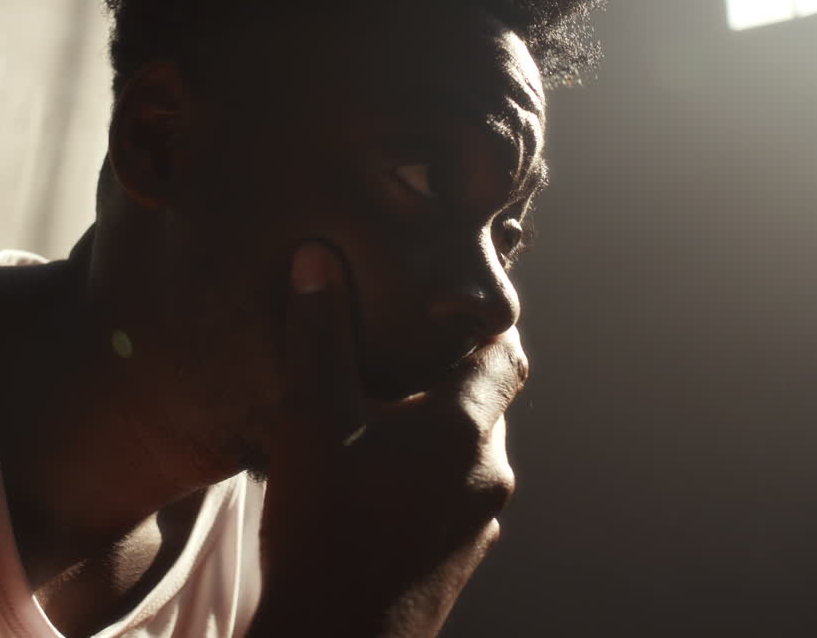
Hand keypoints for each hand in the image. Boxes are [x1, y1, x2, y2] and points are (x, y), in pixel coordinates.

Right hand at [249, 241, 525, 636]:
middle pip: (487, 402)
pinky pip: (455, 495)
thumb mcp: (310, 420)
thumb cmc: (322, 527)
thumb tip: (318, 258)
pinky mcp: (463, 558)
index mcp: (464, 427)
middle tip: (396, 357)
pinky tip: (376, 484)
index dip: (481, 324)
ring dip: (435, 431)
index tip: (445, 306)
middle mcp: (489, 471)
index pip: (505, 352)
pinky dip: (429, 476)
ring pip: (469, 452)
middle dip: (448, 376)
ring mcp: (481, 521)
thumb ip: (318, 335)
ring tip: (378, 421)